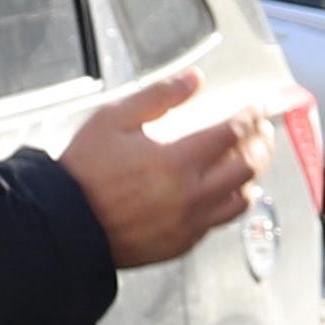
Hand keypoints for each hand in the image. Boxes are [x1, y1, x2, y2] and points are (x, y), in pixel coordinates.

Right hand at [57, 65, 265, 270]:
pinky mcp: (180, 244)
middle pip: (247, 167)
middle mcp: (190, 194)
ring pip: (240, 200)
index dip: (250, 117)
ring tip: (251, 162)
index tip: (256, 108)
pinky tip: (228, 194)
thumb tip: (193, 80)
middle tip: (261, 132)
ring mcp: (188, 223)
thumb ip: (158, 96)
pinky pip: (218, 223)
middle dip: (260, 144)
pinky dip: (230, 204)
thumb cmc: (83, 173)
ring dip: (252, 177)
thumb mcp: (114, 119)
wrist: (63, 225)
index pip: (232, 133)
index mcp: (176, 160)